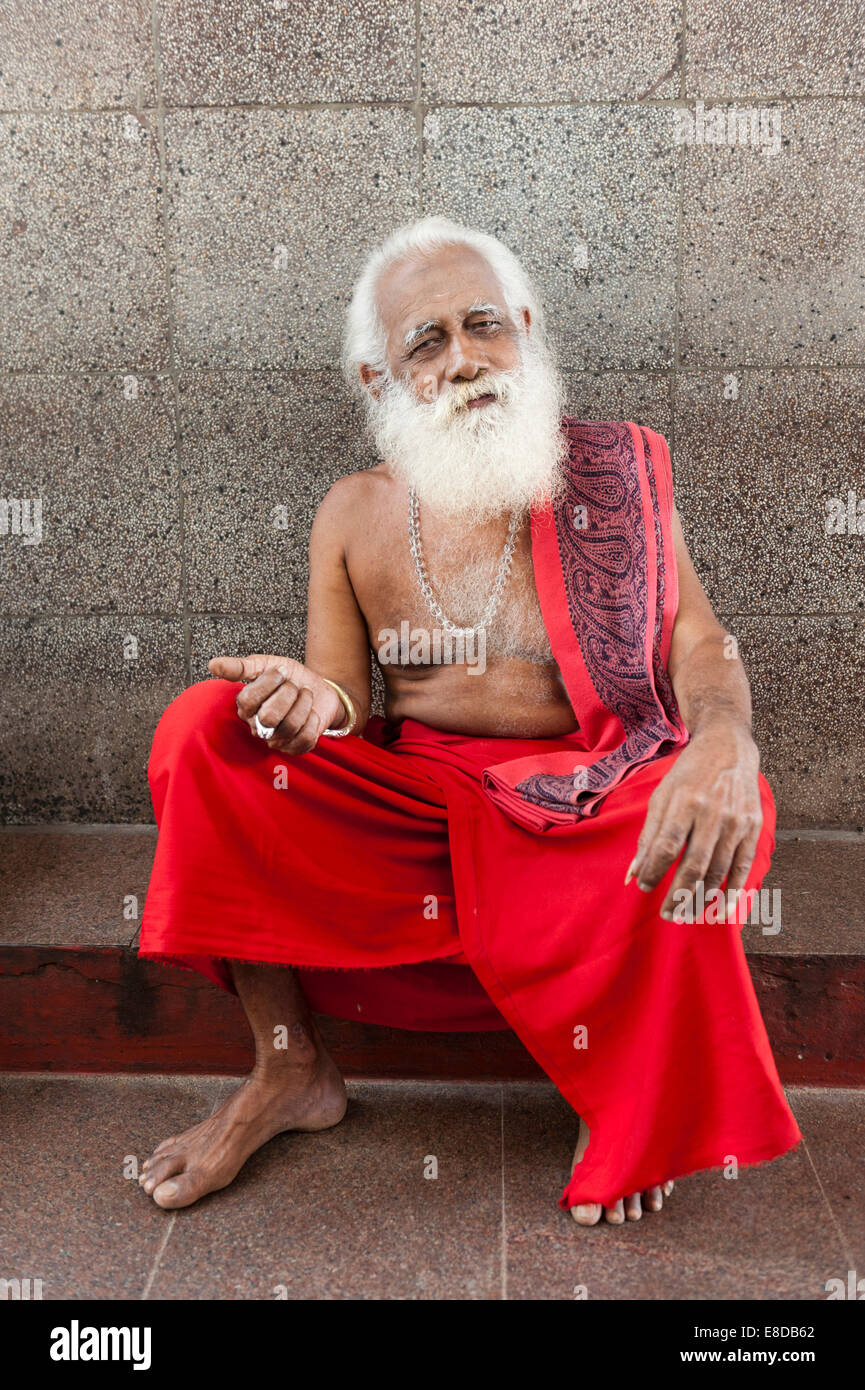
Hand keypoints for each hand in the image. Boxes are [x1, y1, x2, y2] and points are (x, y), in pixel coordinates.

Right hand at [208, 653, 343, 754]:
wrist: (319, 689)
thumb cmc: (290, 678)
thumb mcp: (267, 665)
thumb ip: (240, 666)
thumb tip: (213, 665)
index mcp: (246, 707)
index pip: (247, 700)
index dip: (268, 684)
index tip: (281, 672)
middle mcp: (258, 727)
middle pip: (269, 717)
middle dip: (288, 694)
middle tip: (293, 686)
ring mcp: (277, 740)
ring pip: (290, 726)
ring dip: (304, 704)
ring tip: (304, 696)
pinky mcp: (296, 748)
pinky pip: (305, 738)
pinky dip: (313, 720)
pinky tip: (311, 713)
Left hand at [626, 722, 762, 920]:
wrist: (728, 749)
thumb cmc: (688, 775)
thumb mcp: (662, 796)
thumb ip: (648, 835)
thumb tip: (634, 873)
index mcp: (685, 802)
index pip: (667, 846)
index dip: (654, 870)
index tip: (643, 887)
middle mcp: (713, 813)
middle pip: (693, 865)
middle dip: (678, 895)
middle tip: (667, 915)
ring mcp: (736, 822)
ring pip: (718, 871)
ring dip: (701, 898)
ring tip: (686, 914)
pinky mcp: (753, 828)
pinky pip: (742, 868)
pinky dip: (732, 893)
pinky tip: (720, 910)